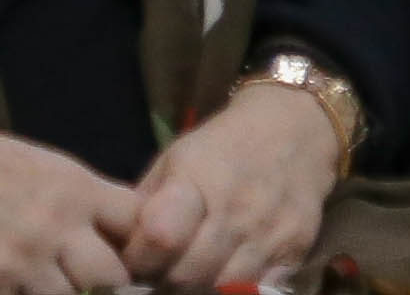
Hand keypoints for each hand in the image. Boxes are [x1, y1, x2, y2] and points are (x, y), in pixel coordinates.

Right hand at [0, 125, 135, 294]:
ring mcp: (22, 260)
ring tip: (47, 282)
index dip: (137, 243)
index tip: (126, 252)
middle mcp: (56, 224)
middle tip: (90, 281)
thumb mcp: (48, 169)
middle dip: (107, 283)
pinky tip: (14, 287)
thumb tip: (124, 239)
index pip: (137, 224)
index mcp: (77, 187)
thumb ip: (87, 202)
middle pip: (113, 276)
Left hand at [125, 77, 340, 289]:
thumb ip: (145, 205)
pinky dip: (234, 291)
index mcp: (197, 179)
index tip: (136, 259)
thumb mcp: (176, 159)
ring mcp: (268, 233)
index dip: (139, 258)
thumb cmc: (222, 147)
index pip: (160, 237)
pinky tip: (223, 277)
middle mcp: (236, 208)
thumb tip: (112, 250)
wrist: (296, 130)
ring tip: (190, 276)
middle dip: (165, 281)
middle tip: (161, 274)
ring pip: (220, 289)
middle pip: (187, 275)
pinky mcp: (294, 252)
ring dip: (198, 289)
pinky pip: (256, 290)